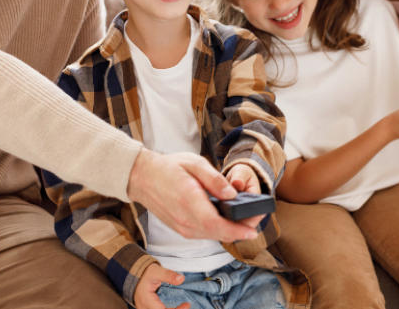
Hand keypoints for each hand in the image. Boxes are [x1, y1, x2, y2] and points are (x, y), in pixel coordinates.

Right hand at [127, 149, 257, 241]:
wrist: (143, 178)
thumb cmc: (168, 168)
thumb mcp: (194, 163)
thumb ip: (214, 179)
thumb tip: (232, 195)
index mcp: (189, 201)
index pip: (216, 223)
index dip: (237, 230)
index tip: (252, 230)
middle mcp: (185, 220)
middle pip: (218, 233)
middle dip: (240, 230)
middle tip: (256, 219)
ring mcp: (182, 227)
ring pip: (213, 236)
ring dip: (231, 232)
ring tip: (246, 219)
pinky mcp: (181, 229)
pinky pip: (205, 234)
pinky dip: (219, 231)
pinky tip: (228, 221)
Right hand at [135, 264, 189, 308]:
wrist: (131, 272)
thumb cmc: (143, 272)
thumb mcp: (156, 271)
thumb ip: (168, 275)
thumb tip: (181, 279)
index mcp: (146, 300)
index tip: (187, 305)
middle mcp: (144, 307)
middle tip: (186, 306)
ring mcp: (144, 308)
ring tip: (183, 306)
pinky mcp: (146, 307)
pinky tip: (176, 307)